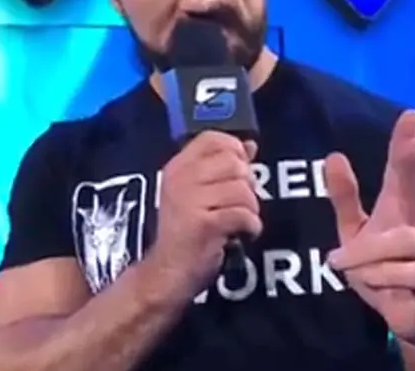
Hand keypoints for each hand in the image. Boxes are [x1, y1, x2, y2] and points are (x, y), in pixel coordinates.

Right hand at [145, 131, 260, 301]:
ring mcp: (190, 200)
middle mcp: (181, 178)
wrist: (163, 275)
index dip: (234, 151)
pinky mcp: (203, 224)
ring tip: (238, 223)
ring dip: (250, 210)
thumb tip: (249, 145)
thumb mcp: (197, 195)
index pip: (213, 139)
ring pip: (243, 190)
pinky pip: (243, 214)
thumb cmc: (183, 235)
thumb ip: (222, 168)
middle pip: (234, 163)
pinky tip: (240, 235)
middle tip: (238, 205)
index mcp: (177, 167)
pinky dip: (250, 227)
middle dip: (246, 185)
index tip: (238, 173)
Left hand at [324, 110, 414, 345]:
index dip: (405, 146)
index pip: (405, 174)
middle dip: (412, 166)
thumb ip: (346, 198)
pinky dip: (382, 279)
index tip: (410, 116)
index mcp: (402, 212)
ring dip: (367, 255)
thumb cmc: (383, 269)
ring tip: (348, 265)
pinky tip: (374, 288)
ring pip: (400, 241)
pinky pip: (406, 274)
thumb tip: (333, 156)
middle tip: (411, 142)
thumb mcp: (356, 232)